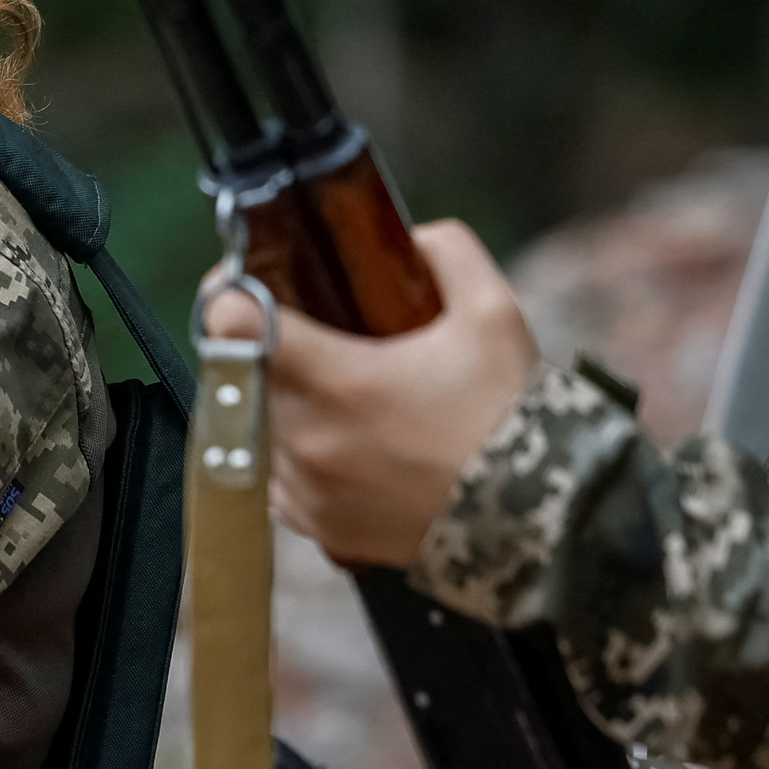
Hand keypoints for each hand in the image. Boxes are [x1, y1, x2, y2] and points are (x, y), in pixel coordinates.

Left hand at [202, 221, 539, 567]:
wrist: (538, 517)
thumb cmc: (512, 414)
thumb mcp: (493, 313)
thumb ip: (447, 254)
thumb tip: (411, 238)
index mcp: (338, 382)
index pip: (233, 324)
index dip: (230, 294)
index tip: (244, 285)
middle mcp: (308, 440)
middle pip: (242, 375)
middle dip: (265, 350)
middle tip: (308, 337)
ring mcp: (308, 492)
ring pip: (257, 429)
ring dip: (279, 404)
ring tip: (335, 394)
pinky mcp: (320, 530)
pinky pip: (278, 482)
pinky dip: (296, 456)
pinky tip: (342, 442)